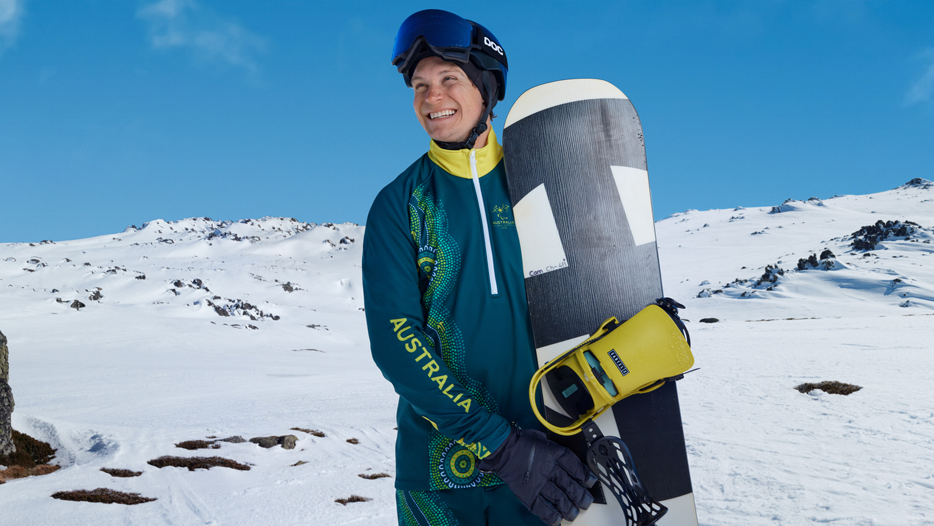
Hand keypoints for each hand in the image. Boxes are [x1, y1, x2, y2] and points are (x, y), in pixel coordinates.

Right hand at [479, 424, 596, 524]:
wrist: (502, 448)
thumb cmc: (521, 440)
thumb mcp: (542, 438)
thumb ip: (554, 448)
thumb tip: (562, 455)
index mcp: (555, 454)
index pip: (576, 467)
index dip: (585, 476)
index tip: (590, 482)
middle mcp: (550, 470)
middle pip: (571, 486)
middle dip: (581, 497)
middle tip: (586, 503)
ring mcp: (539, 484)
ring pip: (560, 499)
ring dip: (569, 509)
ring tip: (573, 514)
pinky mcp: (528, 494)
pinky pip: (542, 508)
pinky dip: (551, 516)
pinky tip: (557, 520)